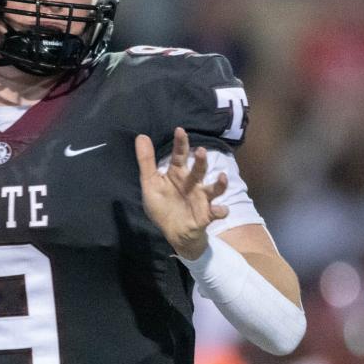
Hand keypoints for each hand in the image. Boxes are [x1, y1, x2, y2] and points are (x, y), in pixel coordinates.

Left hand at [135, 127, 228, 259]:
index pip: (180, 156)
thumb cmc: (162, 206)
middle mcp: (192, 183)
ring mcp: (201, 198)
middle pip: (198, 169)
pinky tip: (219, 210)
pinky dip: (220, 211)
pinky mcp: (206, 214)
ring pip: (213, 188)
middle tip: (201, 151)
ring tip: (223, 177)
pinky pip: (216, 212)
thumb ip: (146, 162)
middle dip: (201, 161)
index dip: (181, 143)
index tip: (179, 130)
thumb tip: (141, 136)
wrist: (173, 232)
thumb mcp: (150, 184)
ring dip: (220, 183)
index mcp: (177, 174)